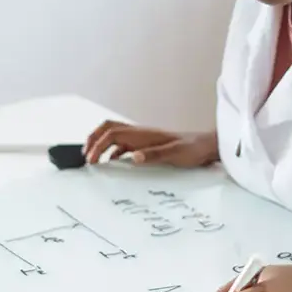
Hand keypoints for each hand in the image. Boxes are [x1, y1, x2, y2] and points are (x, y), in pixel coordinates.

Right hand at [83, 121, 218, 167]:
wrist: (207, 146)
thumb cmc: (193, 148)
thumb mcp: (175, 153)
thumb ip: (154, 155)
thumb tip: (133, 158)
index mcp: (143, 134)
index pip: (112, 134)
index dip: (98, 146)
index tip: (91, 160)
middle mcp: (140, 133)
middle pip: (108, 128)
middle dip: (93, 138)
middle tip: (85, 154)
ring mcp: (143, 138)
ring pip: (115, 135)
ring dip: (101, 143)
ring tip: (93, 158)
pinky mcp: (148, 145)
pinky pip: (124, 144)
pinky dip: (114, 151)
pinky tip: (114, 163)